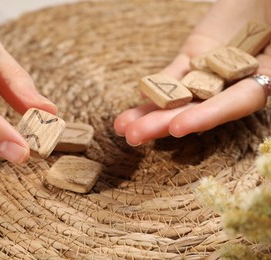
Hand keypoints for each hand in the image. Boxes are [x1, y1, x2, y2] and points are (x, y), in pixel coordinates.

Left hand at [114, 0, 270, 145]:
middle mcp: (234, 82)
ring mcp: (209, 70)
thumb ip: (268, 62)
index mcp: (263, 78)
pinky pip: (173, 74)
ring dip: (151, 112)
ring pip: (179, 95)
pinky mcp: (192, 57)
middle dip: (164, 123)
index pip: (235, 104)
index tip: (178, 128)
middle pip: (197, 108)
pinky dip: (157, 85)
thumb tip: (263, 76)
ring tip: (123, 127)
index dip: (207, 116)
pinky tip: (139, 97)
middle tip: (135, 137)